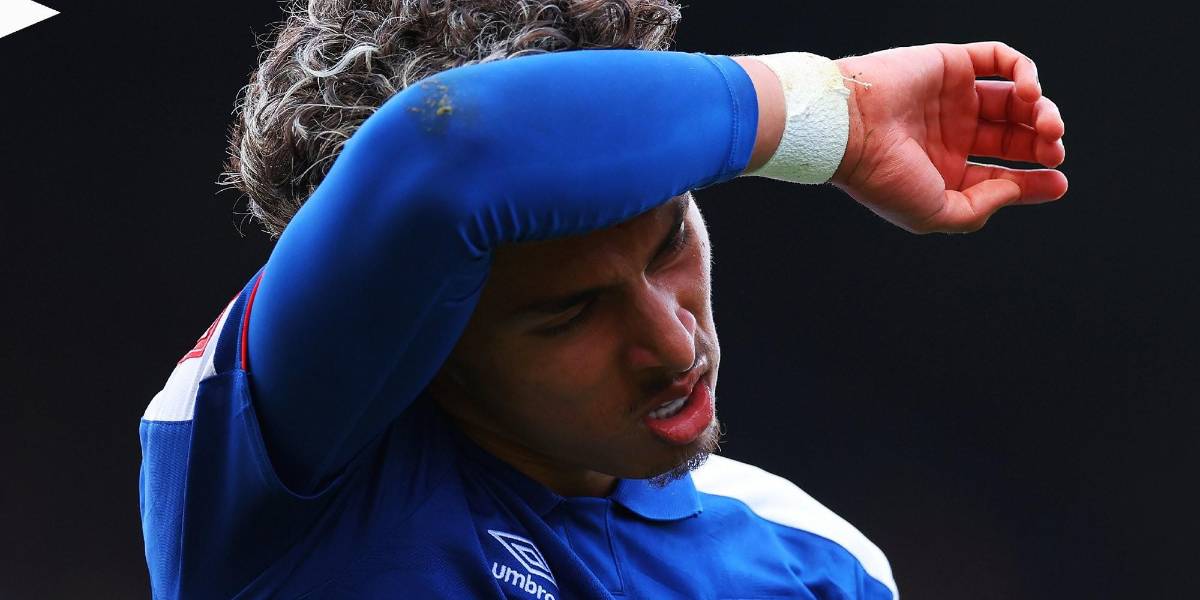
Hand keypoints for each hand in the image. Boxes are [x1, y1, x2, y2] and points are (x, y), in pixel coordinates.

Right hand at [830, 42, 1067, 232]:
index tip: (1058, 183)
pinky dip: (1025, 71)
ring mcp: (953, 98)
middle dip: (1042, 144)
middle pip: (1014, 136)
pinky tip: (1029, 92)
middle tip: (1053, 150)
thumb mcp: (935, 214)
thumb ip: (979, 209)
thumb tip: (1014, 187)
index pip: (1002, 174)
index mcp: (945, 171)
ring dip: (1040, 110)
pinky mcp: (952, 64)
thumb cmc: (882, 176)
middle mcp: (952, 134)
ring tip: (1045, 125)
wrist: (851, 129)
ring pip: (1015, 99)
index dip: (1035, 181)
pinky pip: (1000, 60)